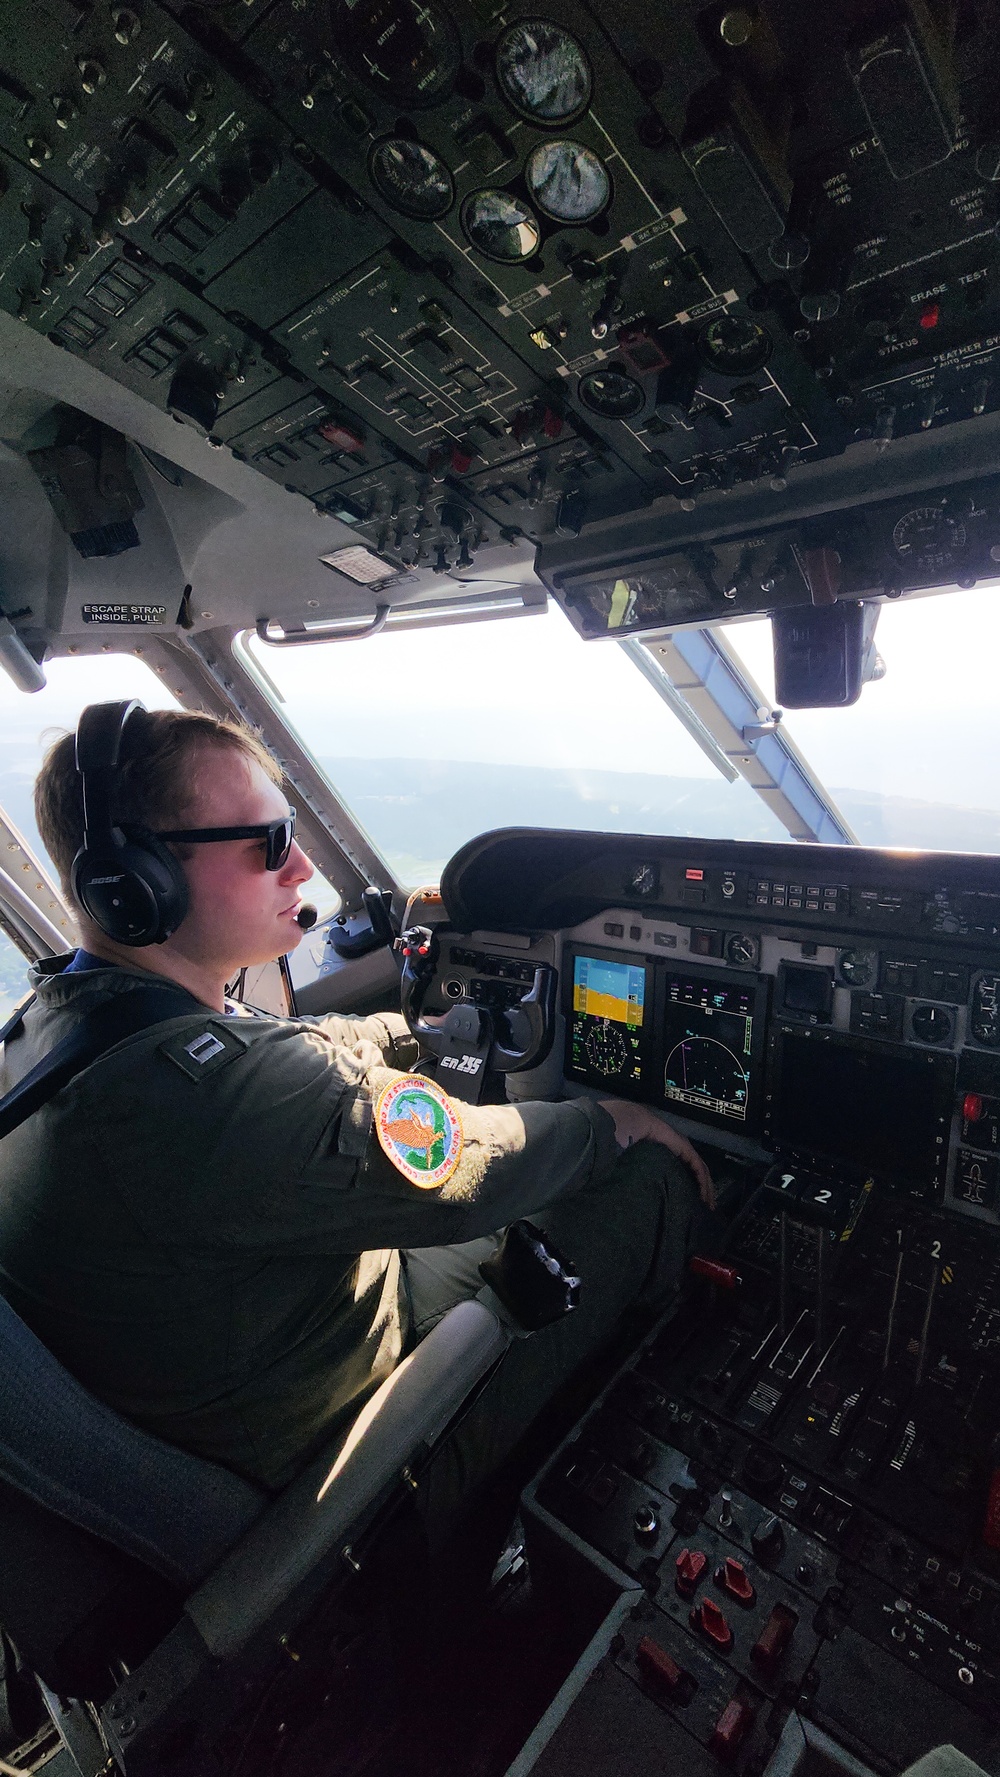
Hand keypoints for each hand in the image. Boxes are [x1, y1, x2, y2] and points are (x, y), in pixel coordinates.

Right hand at [598, 1099, 714, 1207]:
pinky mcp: (687, 1150)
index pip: (688, 1171)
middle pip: (698, 1173)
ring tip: (708, 1204)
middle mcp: (682, 1151)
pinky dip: (703, 1183)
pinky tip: (704, 1194)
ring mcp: (686, 1150)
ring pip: (702, 1172)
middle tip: (707, 1207)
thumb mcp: (643, 1160)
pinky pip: (699, 1169)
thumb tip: (638, 1190)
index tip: (696, 1203)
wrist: (636, 1125)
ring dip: (707, 1189)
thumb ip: (646, 1171)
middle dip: (705, 1190)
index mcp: (672, 1153)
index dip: (694, 1186)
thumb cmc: (634, 1141)